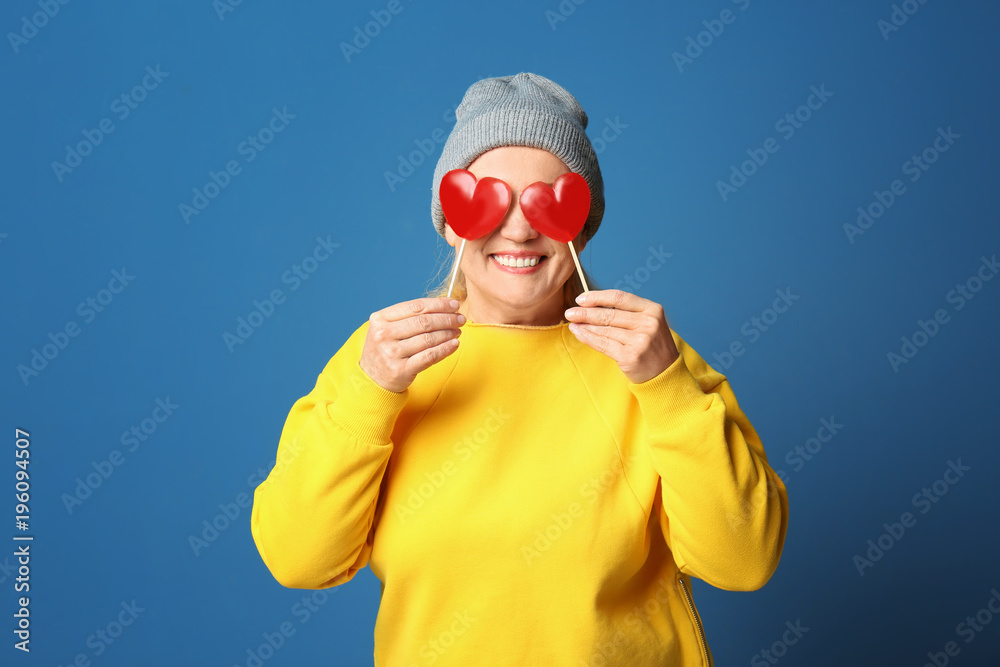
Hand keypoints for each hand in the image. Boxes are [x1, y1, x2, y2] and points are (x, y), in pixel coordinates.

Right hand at [360, 297, 464, 392]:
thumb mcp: (388, 328)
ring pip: (428, 339)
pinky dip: (445, 349)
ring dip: (448, 333)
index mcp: (380, 318)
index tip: (454, 304)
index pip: (415, 306)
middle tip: (460, 318)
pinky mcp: (401, 370)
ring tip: (457, 331)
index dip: (438, 304)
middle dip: (447, 318)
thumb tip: (444, 305)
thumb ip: (410, 316)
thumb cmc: (387, 348)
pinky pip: (429, 356)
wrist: (373, 379)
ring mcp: (391, 353)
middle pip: (424, 322)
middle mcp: (384, 334)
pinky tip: (454, 344)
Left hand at [564, 290, 678, 383]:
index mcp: (653, 310)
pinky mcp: (630, 356)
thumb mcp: (648, 323)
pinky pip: (603, 344)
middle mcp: (648, 323)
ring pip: (604, 329)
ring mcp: (640, 340)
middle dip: (585, 312)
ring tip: (572, 323)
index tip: (581, 299)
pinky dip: (588, 338)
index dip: (597, 297)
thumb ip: (626, 313)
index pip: (620, 297)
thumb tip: (592, 306)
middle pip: (609, 313)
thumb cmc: (652, 346)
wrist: (665, 374)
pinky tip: (579, 334)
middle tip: (569, 312)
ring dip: (584, 326)